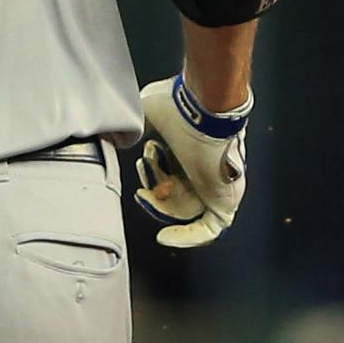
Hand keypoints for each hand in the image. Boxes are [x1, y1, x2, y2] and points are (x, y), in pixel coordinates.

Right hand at [132, 74, 249, 249]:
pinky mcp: (224, 201)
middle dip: (154, 191)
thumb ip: (134, 129)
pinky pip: (208, 229)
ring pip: (184, 210)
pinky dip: (185, 236)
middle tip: (144, 177)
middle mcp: (204, 167)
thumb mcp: (146, 114)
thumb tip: (119, 139)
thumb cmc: (180, 106)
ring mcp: (215, 185)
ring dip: (161, 206)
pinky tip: (164, 236)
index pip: (170, 173)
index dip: (152, 176)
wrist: (202, 110)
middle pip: (175, 193)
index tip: (143, 164)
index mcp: (189, 148)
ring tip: (149, 190)